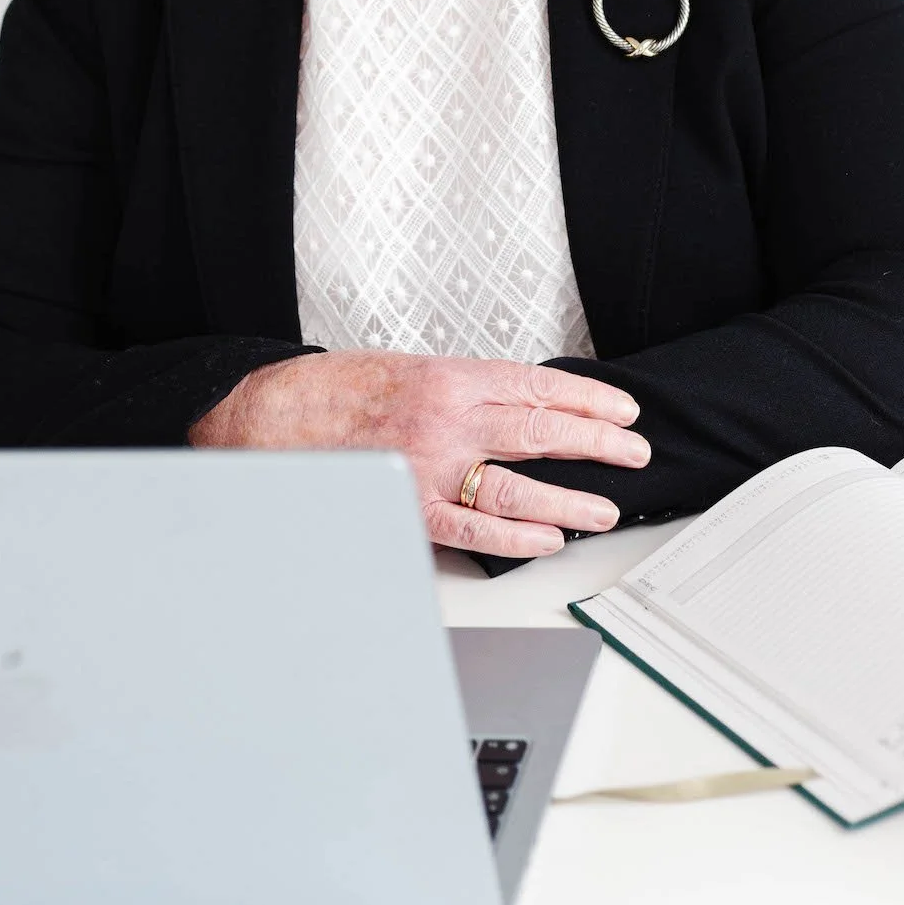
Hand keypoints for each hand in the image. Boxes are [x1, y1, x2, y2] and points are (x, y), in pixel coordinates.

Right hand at [188, 351, 649, 559]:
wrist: (269, 416)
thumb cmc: (334, 391)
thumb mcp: (406, 367)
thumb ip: (462, 387)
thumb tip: (519, 403)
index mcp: (448, 376)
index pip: (537, 386)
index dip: (587, 398)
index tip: (621, 408)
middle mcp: (447, 419)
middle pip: (541, 430)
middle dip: (598, 441)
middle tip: (635, 449)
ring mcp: (430, 467)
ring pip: (519, 483)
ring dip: (571, 496)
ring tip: (608, 502)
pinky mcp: (410, 507)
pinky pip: (476, 526)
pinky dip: (518, 534)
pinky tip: (550, 536)